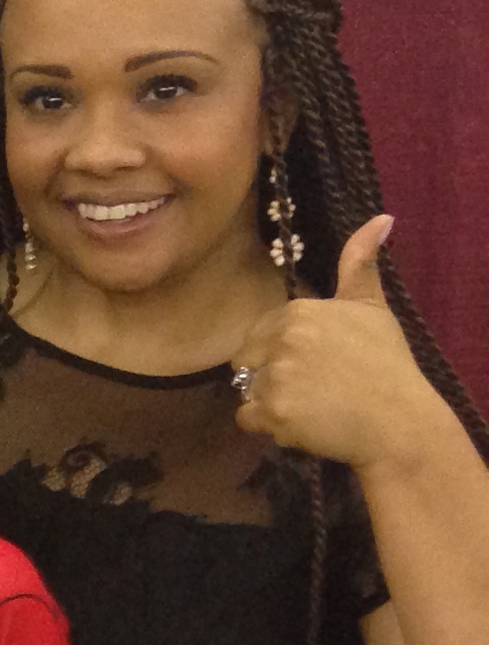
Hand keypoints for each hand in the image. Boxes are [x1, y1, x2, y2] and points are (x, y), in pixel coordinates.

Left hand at [233, 218, 461, 473]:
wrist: (398, 420)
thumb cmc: (386, 363)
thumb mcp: (373, 308)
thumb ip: (359, 264)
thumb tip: (381, 218)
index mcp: (299, 311)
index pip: (260, 334)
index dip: (281, 353)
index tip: (316, 365)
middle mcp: (282, 339)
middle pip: (247, 362)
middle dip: (270, 376)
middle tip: (312, 388)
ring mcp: (274, 376)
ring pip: (246, 390)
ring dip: (270, 401)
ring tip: (311, 405)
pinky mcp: (272, 411)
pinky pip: (247, 419)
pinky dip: (267, 426)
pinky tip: (301, 422)